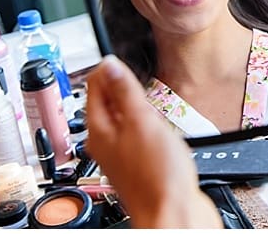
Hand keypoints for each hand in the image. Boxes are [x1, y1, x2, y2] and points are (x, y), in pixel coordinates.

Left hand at [86, 56, 221, 228]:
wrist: (172, 212)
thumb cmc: (157, 174)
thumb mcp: (142, 121)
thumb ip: (126, 92)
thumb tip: (109, 64)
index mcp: (100, 129)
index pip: (95, 87)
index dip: (109, 68)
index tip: (123, 55)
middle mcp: (107, 143)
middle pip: (108, 103)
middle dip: (122, 86)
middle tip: (135, 72)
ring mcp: (123, 155)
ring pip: (124, 120)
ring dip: (136, 106)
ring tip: (148, 96)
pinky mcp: (140, 165)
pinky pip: (138, 136)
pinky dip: (147, 125)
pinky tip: (160, 127)